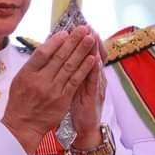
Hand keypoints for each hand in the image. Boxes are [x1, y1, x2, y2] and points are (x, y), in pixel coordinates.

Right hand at [2, 26, 97, 154]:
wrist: (23, 125)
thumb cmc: (20, 101)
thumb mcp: (20, 79)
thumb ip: (33, 64)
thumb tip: (49, 46)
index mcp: (27, 74)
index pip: (42, 53)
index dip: (55, 41)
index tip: (65, 32)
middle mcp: (40, 81)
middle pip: (59, 57)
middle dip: (73, 41)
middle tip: (83, 29)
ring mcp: (53, 90)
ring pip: (70, 67)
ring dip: (82, 51)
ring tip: (90, 39)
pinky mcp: (63, 100)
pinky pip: (75, 81)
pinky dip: (84, 69)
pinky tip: (91, 59)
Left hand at [70, 26, 105, 143]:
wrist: (86, 128)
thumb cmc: (78, 107)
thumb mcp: (72, 87)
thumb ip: (70, 72)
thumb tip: (59, 56)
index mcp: (85, 74)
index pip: (86, 53)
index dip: (83, 40)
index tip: (80, 26)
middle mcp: (92, 77)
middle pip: (92, 54)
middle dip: (89, 40)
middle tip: (88, 25)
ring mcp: (95, 86)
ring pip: (95, 64)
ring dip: (95, 50)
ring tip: (93, 35)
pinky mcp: (94, 96)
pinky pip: (94, 81)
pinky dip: (94, 69)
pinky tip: (95, 59)